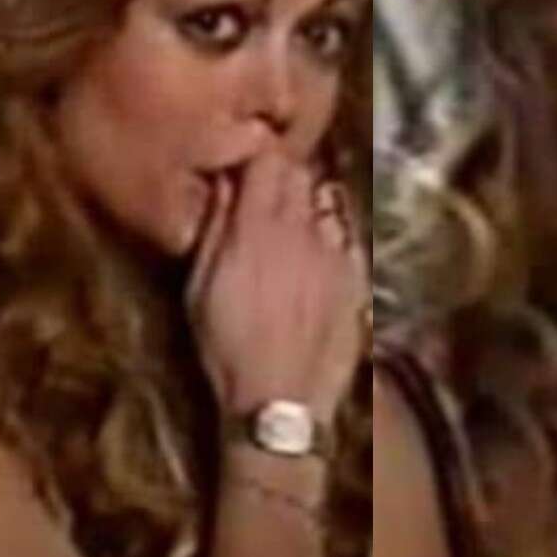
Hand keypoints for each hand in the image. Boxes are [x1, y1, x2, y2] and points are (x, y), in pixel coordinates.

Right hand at [186, 147, 367, 427]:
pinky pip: (348, 234)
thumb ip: (213, 228)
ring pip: (326, 200)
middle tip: (266, 190)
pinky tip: (319, 249)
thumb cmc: (225, 348)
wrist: (282, 402)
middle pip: (299, 173)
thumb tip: (221, 182)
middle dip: (282, 173)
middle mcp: (300, 228)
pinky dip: (333, 232)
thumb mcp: (199, 288)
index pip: (266, 160)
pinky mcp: (358, 275)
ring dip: (308, 201)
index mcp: (255, 227)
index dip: (256, 155)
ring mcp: (335, 251)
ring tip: (293, 219)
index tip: (245, 162)